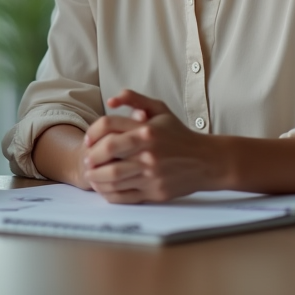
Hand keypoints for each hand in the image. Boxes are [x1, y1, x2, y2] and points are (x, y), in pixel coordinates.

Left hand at [81, 89, 226, 203]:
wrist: (207, 161)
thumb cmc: (179, 135)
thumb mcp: (161, 110)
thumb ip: (136, 99)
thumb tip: (111, 100)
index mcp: (146, 130)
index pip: (107, 126)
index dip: (92, 132)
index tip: (88, 140)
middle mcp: (148, 152)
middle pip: (106, 153)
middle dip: (91, 157)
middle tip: (87, 161)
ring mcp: (151, 174)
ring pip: (112, 178)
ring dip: (96, 178)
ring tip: (92, 176)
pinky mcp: (155, 192)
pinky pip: (124, 196)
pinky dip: (109, 194)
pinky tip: (105, 189)